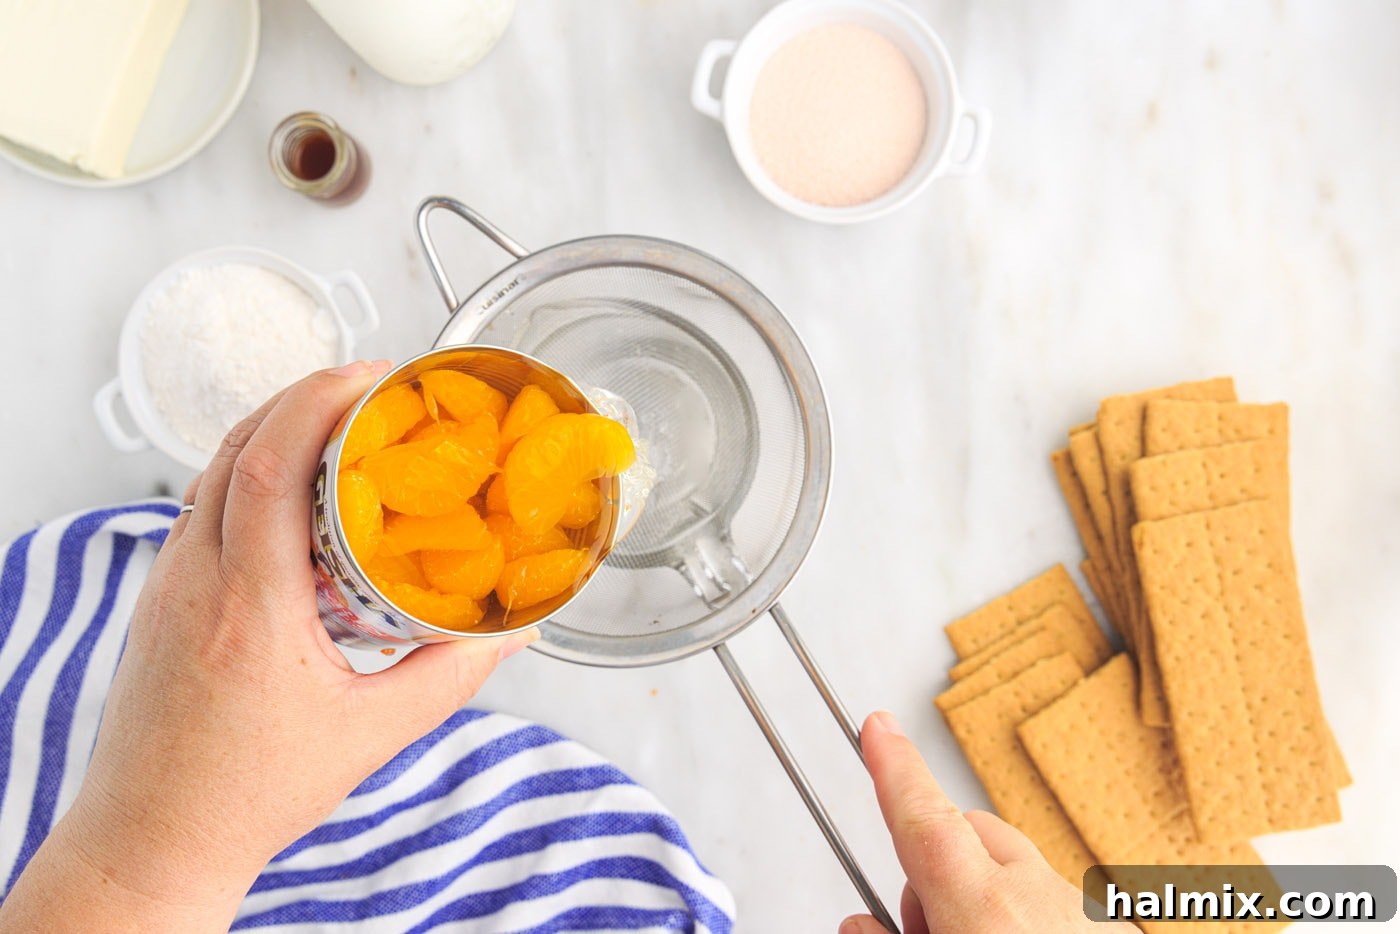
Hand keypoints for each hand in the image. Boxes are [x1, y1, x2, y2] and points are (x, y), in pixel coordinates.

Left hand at [0, 362, 537, 932]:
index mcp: (249, 607)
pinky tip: (295, 497)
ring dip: (272, 431)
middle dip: (302, 397)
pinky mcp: (162, 600)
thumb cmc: (246, 797)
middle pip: (237, 447)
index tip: (371, 377)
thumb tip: (511, 632)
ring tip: (339, 426)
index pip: (267, 468)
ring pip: (212, 472)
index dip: (316, 403)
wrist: (150, 840)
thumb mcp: (371, 735)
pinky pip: (203, 508)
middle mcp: (196, 581)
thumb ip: (450, 676)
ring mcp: (169, 587)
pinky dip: (249, 475)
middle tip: (369, 388)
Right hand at [840, 711, 1130, 933]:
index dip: (895, 769)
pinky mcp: (1118, 928)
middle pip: (972, 838)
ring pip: (1021, 874)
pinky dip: (1036, 921)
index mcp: (988, 911)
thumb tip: (863, 924)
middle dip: (938, 867)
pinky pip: (1063, 905)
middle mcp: (1045, 901)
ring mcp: (1089, 916)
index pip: (926, 819)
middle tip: (921, 925)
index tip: (878, 727)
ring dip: (990, 902)